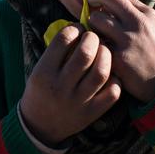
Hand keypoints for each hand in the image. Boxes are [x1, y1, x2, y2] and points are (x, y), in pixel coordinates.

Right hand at [19, 24, 121, 146]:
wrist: (40, 126)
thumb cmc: (41, 90)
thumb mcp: (39, 70)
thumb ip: (56, 51)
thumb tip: (79, 27)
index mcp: (44, 73)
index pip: (63, 40)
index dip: (74, 28)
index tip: (78, 28)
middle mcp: (61, 87)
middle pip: (85, 54)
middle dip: (93, 38)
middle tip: (93, 37)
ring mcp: (78, 101)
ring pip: (102, 72)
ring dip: (106, 55)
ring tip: (103, 50)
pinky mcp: (92, 113)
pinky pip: (112, 92)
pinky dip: (115, 79)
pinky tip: (109, 73)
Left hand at [87, 0, 154, 102]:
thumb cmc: (154, 52)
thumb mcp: (152, 26)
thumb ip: (133, 11)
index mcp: (146, 14)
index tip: (96, 3)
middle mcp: (138, 23)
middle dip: (93, 6)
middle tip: (91, 14)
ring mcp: (127, 40)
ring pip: (96, 19)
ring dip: (91, 25)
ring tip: (96, 33)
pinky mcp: (118, 58)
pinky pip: (96, 43)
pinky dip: (94, 44)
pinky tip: (97, 49)